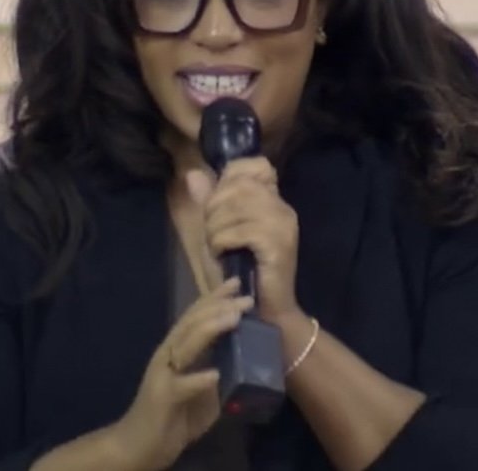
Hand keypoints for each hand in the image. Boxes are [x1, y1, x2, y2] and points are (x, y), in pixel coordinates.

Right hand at [107, 277, 250, 470]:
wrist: (139, 446)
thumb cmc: (172, 416)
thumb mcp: (202, 391)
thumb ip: (218, 373)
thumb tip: (245, 361)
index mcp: (177, 351)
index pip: (196, 317)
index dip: (215, 299)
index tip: (238, 283)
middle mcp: (168, 356)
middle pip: (192, 323)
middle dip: (218, 307)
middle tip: (244, 297)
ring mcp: (163, 375)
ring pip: (186, 345)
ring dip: (210, 330)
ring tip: (233, 319)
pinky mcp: (161, 398)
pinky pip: (181, 386)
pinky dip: (198, 379)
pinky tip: (214, 374)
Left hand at [187, 158, 303, 327]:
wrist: (263, 312)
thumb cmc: (240, 274)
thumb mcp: (218, 233)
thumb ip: (209, 203)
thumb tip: (194, 174)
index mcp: (273, 200)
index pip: (256, 165)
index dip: (230, 178)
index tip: (219, 206)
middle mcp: (282, 207)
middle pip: (239, 184)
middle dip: (214, 207)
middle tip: (212, 234)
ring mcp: (283, 224)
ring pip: (237, 206)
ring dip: (215, 227)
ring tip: (216, 247)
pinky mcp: (278, 244)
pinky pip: (240, 230)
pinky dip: (222, 242)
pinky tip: (222, 255)